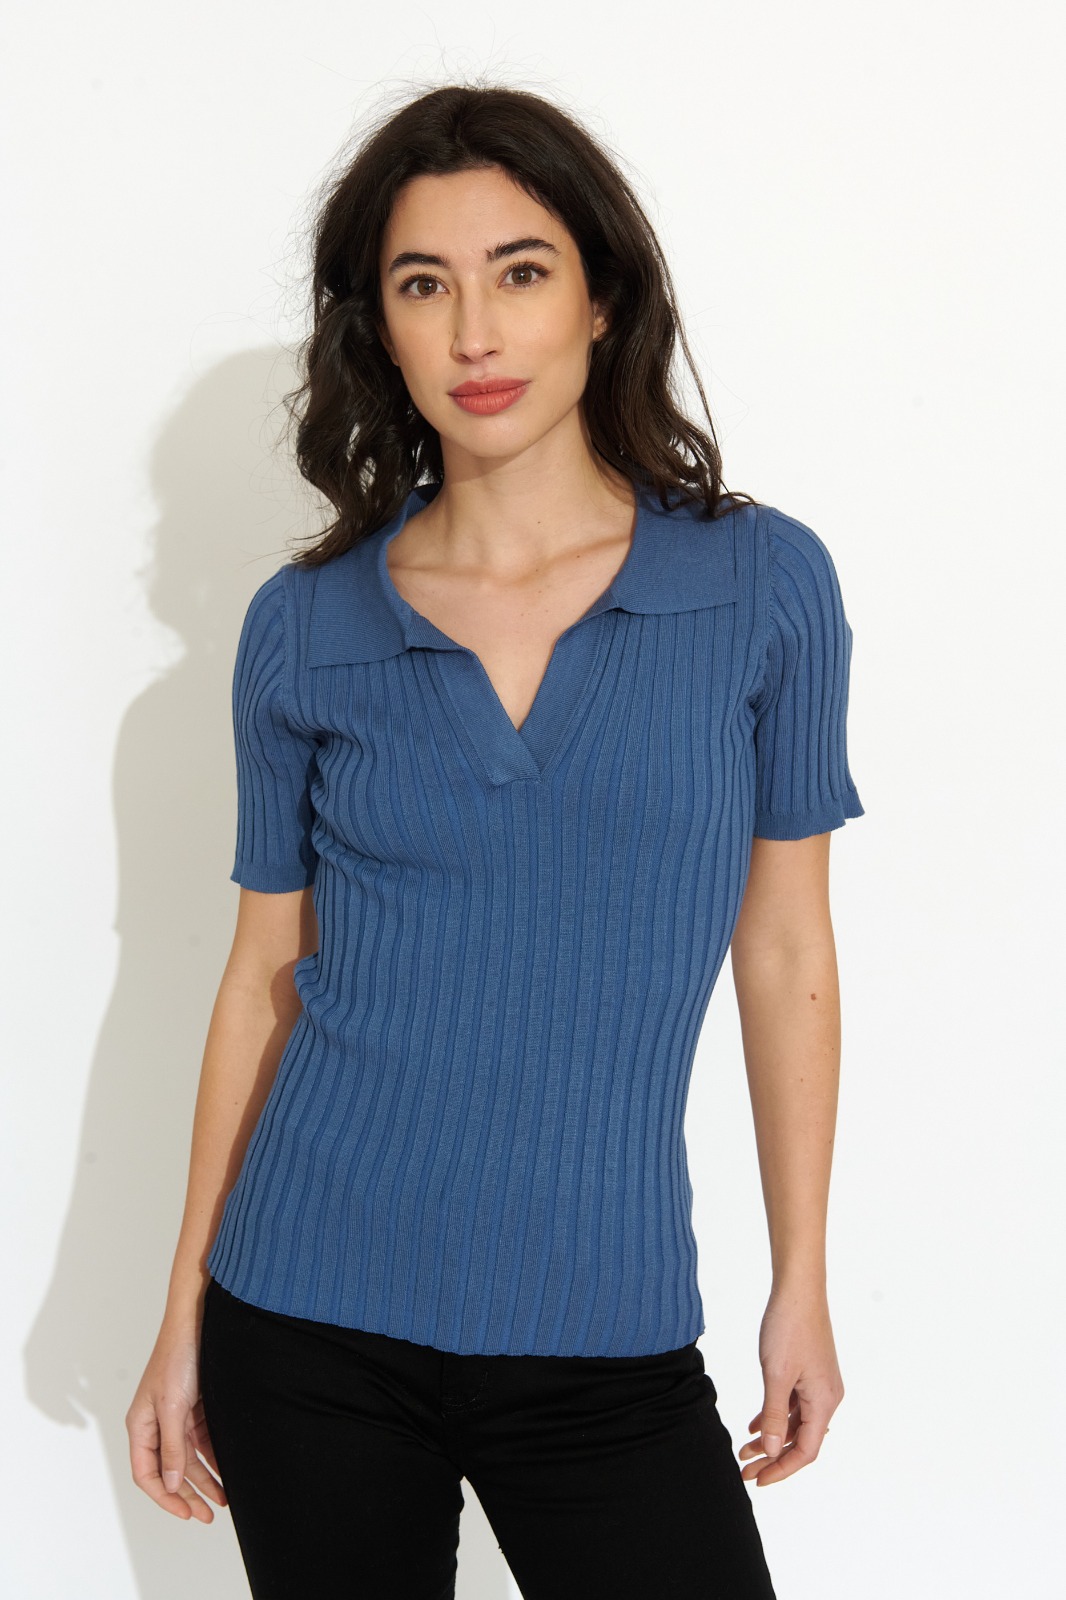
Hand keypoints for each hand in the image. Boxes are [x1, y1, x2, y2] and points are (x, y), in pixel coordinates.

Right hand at [126, 1324, 226, 1521]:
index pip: (146, 1474)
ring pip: (189, 1459)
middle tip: (208, 1515)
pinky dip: (214, 1458)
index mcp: (141, 1425)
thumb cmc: (178, 1357)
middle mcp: (156, 1424)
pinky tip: (228, 1471)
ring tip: (224, 1500)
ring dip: (205, 1479)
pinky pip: (204, 1441)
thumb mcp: (173, 1406)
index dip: (165, 1497)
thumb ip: (172, 1447)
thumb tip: (171, 1484)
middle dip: (188, 1494)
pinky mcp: (195, 1407)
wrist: (199, 1321)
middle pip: (170, 1471)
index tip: (186, 1513)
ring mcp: (176, 1416)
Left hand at [738, 1282, 843, 1486]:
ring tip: (745, 1449)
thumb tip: (774, 1452)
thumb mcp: (776, 1375)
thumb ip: (775, 1416)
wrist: (798, 1288)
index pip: (807, 1451)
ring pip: (796, 1423)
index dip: (782, 1469)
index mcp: (824, 1402)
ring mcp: (819, 1384)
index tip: (757, 1480)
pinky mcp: (809, 1371)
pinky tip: (755, 1424)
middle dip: (773, 1457)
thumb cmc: (789, 1327)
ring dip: (772, 1438)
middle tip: (745, 1470)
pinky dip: (776, 1416)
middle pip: (802, 1440)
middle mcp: (827, 1397)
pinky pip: (794, 1404)